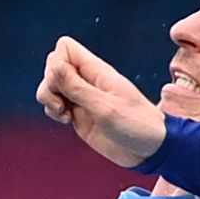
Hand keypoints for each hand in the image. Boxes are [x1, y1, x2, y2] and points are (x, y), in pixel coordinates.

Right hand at [38, 35, 167, 167]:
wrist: (151, 150)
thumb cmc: (136, 125)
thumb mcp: (105, 107)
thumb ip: (78, 88)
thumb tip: (54, 65)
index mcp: (96, 71)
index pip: (65, 47)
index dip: (57, 61)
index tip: (65, 82)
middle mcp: (87, 81)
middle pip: (53, 66)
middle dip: (49, 83)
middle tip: (62, 102)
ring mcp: (82, 97)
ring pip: (50, 86)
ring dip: (48, 98)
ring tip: (63, 114)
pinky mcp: (79, 115)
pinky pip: (55, 105)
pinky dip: (53, 112)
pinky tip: (66, 120)